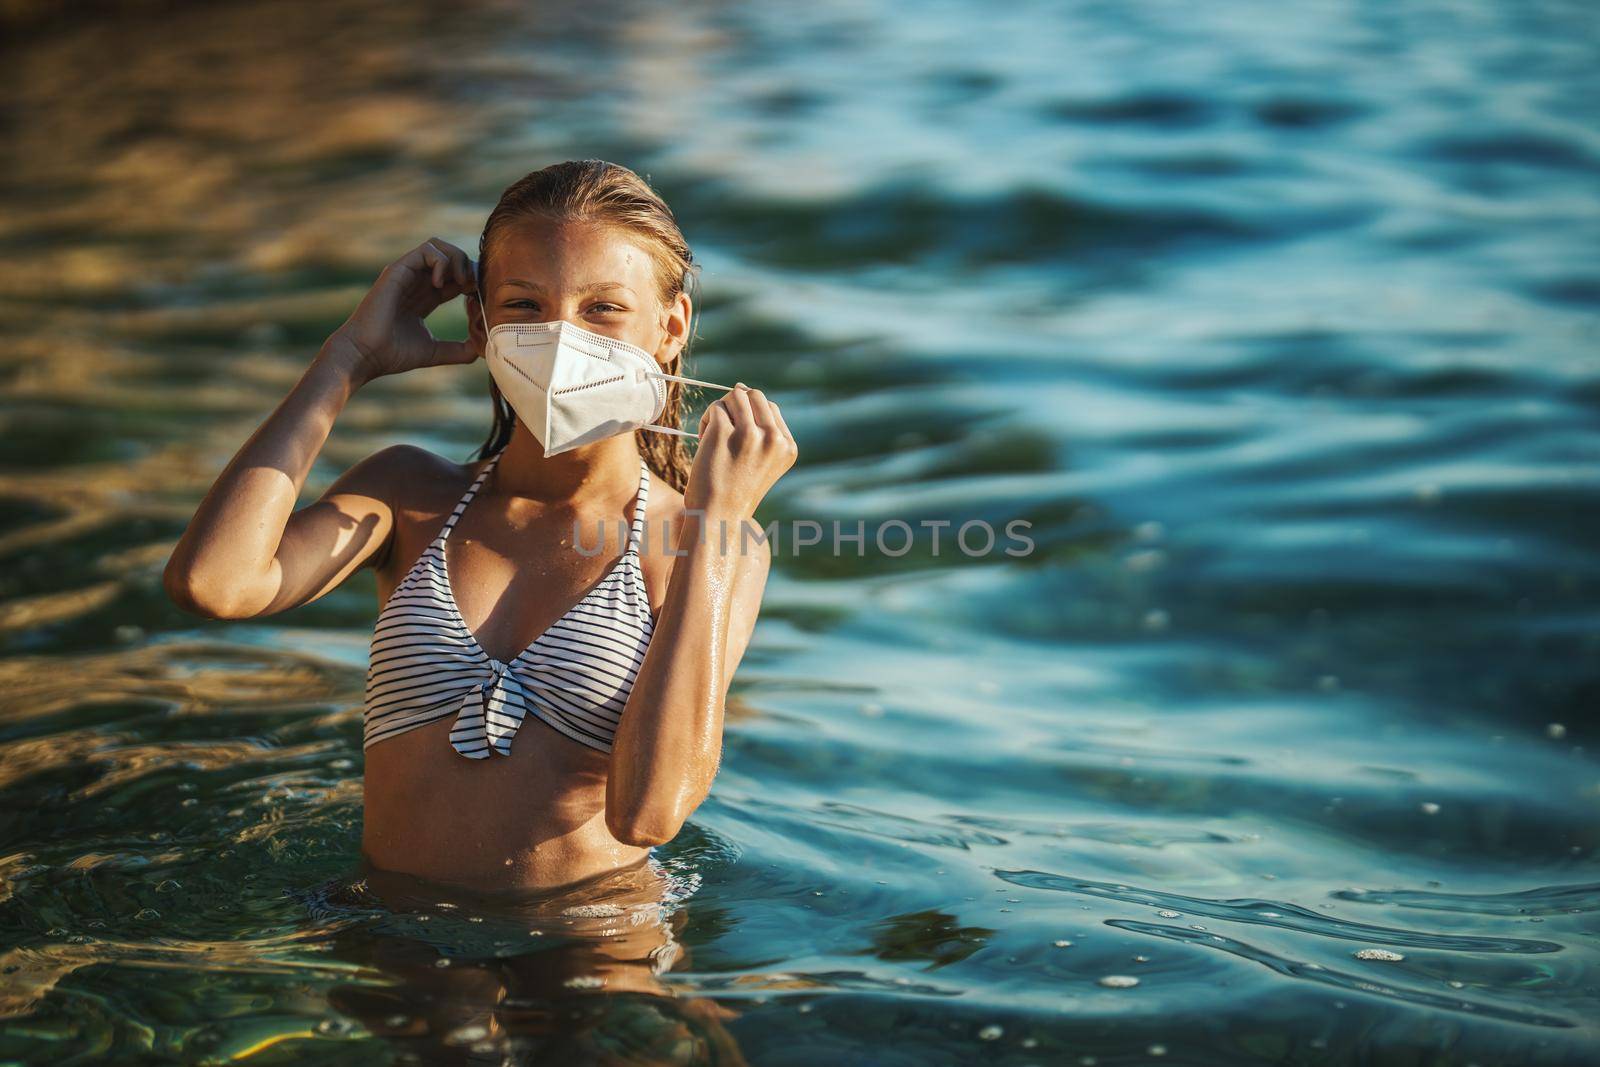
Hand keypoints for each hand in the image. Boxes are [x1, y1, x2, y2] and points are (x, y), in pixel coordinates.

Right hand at [322, 238, 477, 383]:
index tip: (480, 298)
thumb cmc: (393, 354)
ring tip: (461, 282)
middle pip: (449, 257)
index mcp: (425, 297)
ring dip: (457, 260)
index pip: (455, 277)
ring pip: (438, 246)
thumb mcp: (434, 352)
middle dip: (468, 267)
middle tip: (475, 288)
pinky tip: (440, 285)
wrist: (365, 354)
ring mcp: (406, 274)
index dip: (472, 282)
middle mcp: (416, 281)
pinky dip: (441, 263)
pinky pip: (427, 251)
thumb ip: (457, 351)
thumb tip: (480, 350)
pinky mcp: (398, 270)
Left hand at [683, 385, 797, 518]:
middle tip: (723, 432)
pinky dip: (706, 421)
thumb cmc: (734, 491)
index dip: (749, 417)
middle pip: (754, 395)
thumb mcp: (762, 461)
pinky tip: (705, 443)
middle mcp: (773, 439)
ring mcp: (749, 434)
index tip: (738, 442)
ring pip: (734, 396)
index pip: (770, 408)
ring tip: (714, 437)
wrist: (717, 519)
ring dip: (720, 412)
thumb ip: (761, 428)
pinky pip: (715, 409)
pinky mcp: (723, 432)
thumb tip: (743, 387)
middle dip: (735, 407)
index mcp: (787, 447)